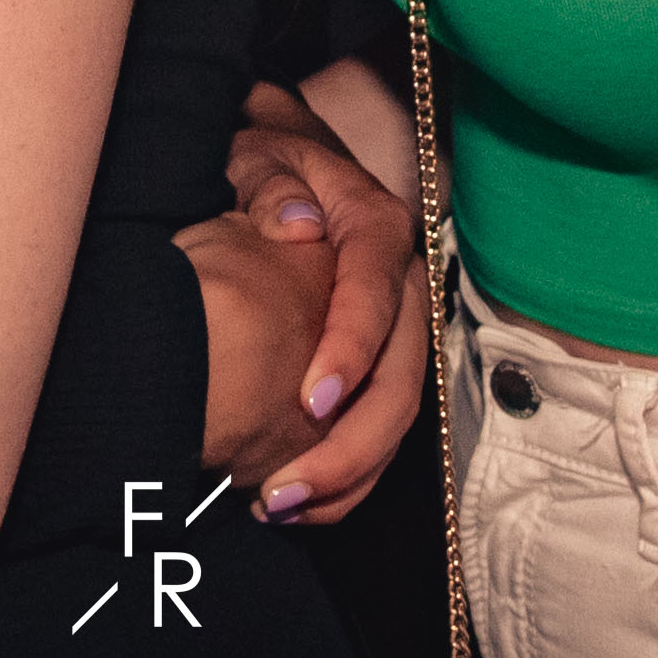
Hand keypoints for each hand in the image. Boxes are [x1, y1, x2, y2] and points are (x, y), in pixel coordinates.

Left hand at [181, 83, 424, 521]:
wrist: (283, 161)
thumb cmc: (261, 157)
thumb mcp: (256, 152)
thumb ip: (272, 183)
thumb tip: (303, 226)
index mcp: (376, 227)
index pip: (377, 295)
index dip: (351, 351)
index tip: (309, 403)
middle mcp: (402, 282)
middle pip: (402, 374)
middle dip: (350, 441)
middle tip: (284, 487)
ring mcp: (397, 325)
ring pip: (398, 411)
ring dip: (350, 471)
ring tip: (281, 506)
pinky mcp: (382, 358)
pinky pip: (380, 424)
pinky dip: (351, 472)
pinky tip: (301, 503)